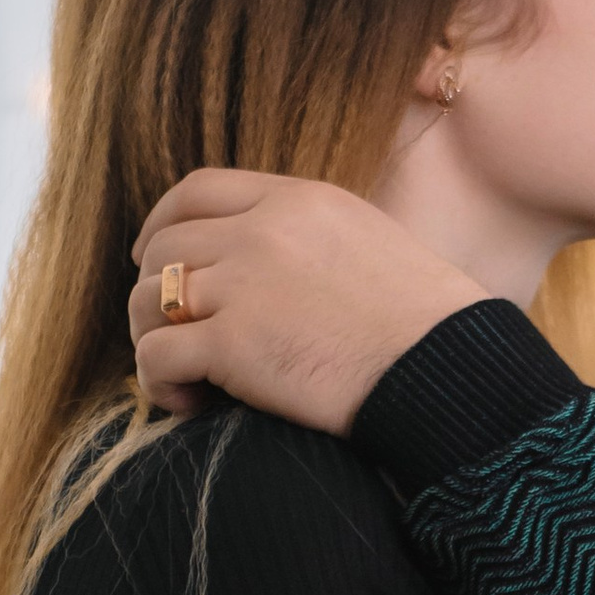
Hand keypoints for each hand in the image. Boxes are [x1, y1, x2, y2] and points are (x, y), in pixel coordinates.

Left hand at [129, 171, 486, 430]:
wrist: (446, 368)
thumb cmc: (426, 323)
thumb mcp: (367, 242)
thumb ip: (308, 238)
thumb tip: (265, 267)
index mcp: (297, 200)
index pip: (198, 191)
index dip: (162, 223)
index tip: (152, 256)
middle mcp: (260, 232)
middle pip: (165, 248)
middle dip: (154, 292)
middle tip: (169, 332)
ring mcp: (242, 285)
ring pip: (149, 299)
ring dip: (151, 338)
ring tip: (182, 377)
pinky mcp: (231, 344)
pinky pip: (156, 355)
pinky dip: (159, 382)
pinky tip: (188, 404)